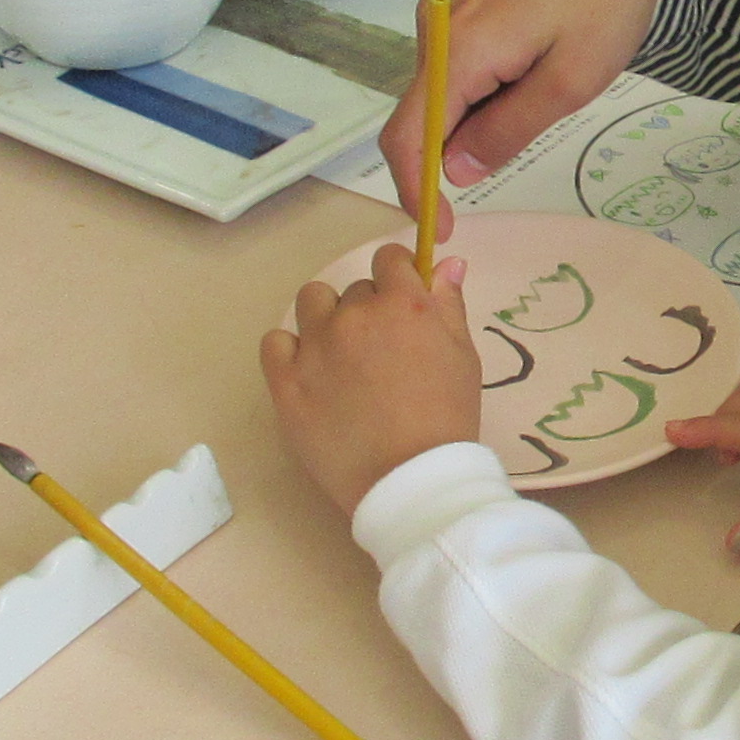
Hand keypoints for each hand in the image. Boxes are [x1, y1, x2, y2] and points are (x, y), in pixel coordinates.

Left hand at [261, 247, 485, 517]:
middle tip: (382, 353)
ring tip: (342, 358)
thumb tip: (446, 262)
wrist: (410, 480)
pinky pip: (275, 341)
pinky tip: (310, 372)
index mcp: (403, 305)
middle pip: (355, 289)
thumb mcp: (464, 357)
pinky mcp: (285, 381)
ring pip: (312, 302)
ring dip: (327, 319)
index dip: (397, 278)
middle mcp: (355, 315)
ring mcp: (315, 347)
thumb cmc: (447, 420)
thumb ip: (449, 305)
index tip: (399, 302)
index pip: (389, 259)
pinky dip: (290, 350)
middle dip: (369, 311)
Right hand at [379, 0, 662, 235]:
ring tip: (542, 84)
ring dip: (475, 105)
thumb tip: (456, 172)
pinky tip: (530, 60)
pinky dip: (479, 73)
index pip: (409, 136)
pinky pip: (452, 46)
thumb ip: (507, 131)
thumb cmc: (611, 0)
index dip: (417, 190)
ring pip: (440, 78)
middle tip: (525, 138)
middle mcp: (435, 15)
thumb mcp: (571, 83)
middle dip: (457, 144)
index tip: (443, 227)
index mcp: (458, 44)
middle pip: (423, 107)